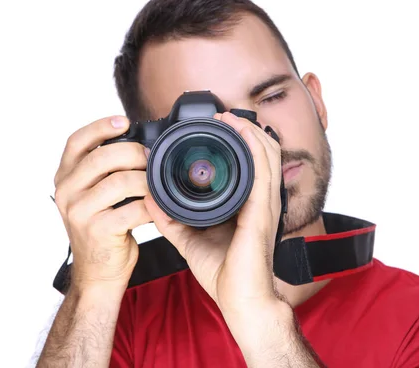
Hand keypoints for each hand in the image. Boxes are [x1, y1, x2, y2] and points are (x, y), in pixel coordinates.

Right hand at [53, 116, 151, 292]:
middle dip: (135, 153)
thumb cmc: (103, 230)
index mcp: (65, 178)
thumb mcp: (94, 196)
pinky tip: (159, 206)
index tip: (123, 121)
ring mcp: (79, 211)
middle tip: (152, 159)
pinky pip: (133, 209)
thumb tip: (138, 145)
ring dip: (147, 180)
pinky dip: (152, 205)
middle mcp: (66, 192)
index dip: (100, 126)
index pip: (77, 142)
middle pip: (103, 157)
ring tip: (158, 184)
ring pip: (120, 181)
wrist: (98, 273)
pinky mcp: (97, 230)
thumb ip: (105, 172)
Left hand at [144, 111, 284, 318]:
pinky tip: (241, 133)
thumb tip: (151, 199)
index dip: (239, 140)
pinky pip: (263, 171)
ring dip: (249, 131)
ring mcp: (266, 204)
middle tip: (222, 117)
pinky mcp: (262, 212)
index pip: (251, 162)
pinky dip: (254, 147)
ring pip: (267, 154)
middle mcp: (261, 200)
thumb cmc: (225, 274)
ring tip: (229, 118)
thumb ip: (172, 218)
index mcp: (248, 204)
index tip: (216, 126)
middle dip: (244, 128)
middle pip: (263, 151)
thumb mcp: (190, 239)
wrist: (240, 301)